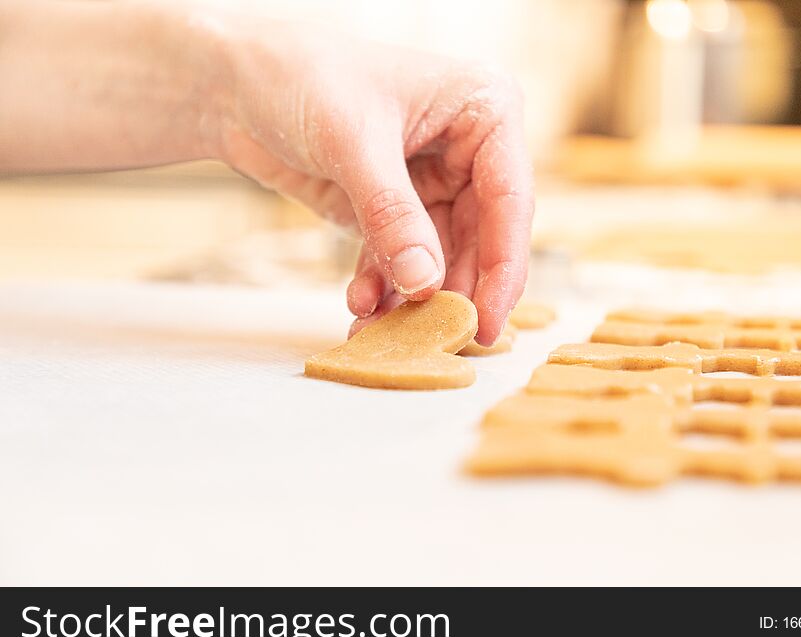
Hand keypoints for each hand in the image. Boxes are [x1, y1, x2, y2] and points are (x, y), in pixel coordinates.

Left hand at [205, 18, 533, 344]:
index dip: (503, 267)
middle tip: (436, 338)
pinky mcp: (395, 209)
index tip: (487, 322)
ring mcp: (430, 182)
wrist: (234, 85)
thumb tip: (425, 283)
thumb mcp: (352, 142)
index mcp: (482, 110)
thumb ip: (392, 215)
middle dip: (452, 290)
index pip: (509, 199)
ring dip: (412, 298)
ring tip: (382, 329)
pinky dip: (383, 287)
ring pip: (439, 257)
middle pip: (479, 238)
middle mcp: (466, 149)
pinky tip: (361, 306)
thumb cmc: (300, 76)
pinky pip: (400, 260)